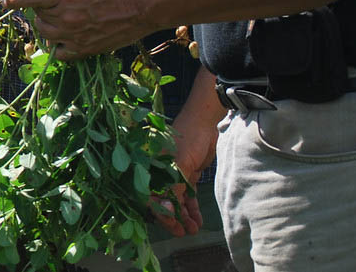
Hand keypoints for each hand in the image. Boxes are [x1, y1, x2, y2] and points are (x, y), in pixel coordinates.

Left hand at [2, 0, 157, 58]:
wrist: (145, 6)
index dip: (16, 0)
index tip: (4, 2)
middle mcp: (67, 17)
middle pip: (38, 18)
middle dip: (39, 12)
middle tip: (49, 8)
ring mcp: (75, 36)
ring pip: (46, 35)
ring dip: (46, 28)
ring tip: (57, 21)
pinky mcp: (86, 50)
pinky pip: (60, 54)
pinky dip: (58, 47)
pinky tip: (64, 40)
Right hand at [152, 72, 222, 236]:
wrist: (206, 122)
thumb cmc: (188, 139)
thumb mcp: (180, 164)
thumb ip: (173, 186)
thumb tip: (168, 211)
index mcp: (150, 167)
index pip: (149, 195)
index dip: (159, 212)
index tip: (172, 223)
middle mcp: (158, 172)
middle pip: (162, 201)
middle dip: (172, 218)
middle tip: (183, 232)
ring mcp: (173, 174)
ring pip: (176, 201)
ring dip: (183, 216)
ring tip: (193, 229)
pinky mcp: (186, 175)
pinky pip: (187, 196)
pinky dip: (191, 208)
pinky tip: (198, 220)